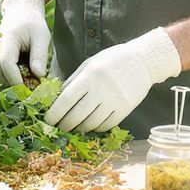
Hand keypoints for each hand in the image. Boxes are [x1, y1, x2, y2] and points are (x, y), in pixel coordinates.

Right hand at [0, 0, 50, 83]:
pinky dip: (7, 78)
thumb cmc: (32, 24)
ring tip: (28, 79)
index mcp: (7, 39)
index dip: (16, 79)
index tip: (29, 90)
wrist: (21, 13)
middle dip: (15, 83)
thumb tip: (39, 76)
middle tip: (33, 87)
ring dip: (11, 81)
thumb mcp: (41, 37)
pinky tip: (20, 75)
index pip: (6, 63)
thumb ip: (39, 56)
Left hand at [45, 28, 181, 131]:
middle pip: (77, 115)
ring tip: (71, 128)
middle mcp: (101, 90)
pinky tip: (89, 126)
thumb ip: (73, 81)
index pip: (67, 99)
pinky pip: (106, 125)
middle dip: (64, 124)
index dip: (55, 112)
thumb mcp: (88, 64)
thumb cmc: (111, 60)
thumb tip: (57, 98)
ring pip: (91, 123)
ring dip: (78, 128)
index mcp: (89, 76)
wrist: (142, 61)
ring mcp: (114, 101)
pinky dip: (95, 128)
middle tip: (57, 128)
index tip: (47, 119)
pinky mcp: (125, 110)